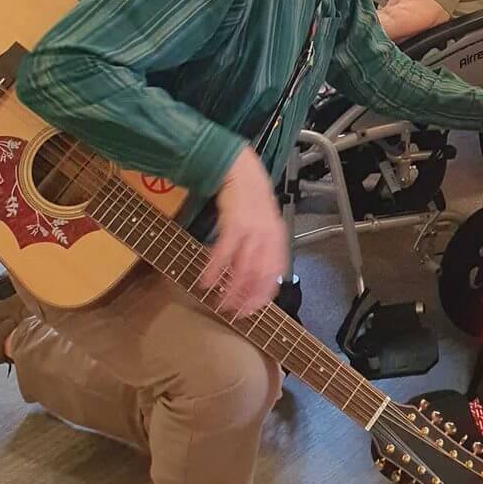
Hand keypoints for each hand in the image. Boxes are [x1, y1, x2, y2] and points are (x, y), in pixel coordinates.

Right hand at [200, 146, 288, 314]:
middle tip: (233, 313)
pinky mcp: (235, 225)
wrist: (241, 171)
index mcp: (277, 239)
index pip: (275, 276)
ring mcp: (253, 232)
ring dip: (230, 290)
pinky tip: (205, 282)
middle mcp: (268, 238)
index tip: (251, 310)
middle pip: (259, 277)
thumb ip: (262, 248)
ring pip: (243, 270)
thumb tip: (254, 276)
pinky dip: (214, 270)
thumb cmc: (251, 200)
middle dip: (246, 299)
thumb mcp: (264, 224)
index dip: (263, 296)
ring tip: (219, 303)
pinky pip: (224, 254)